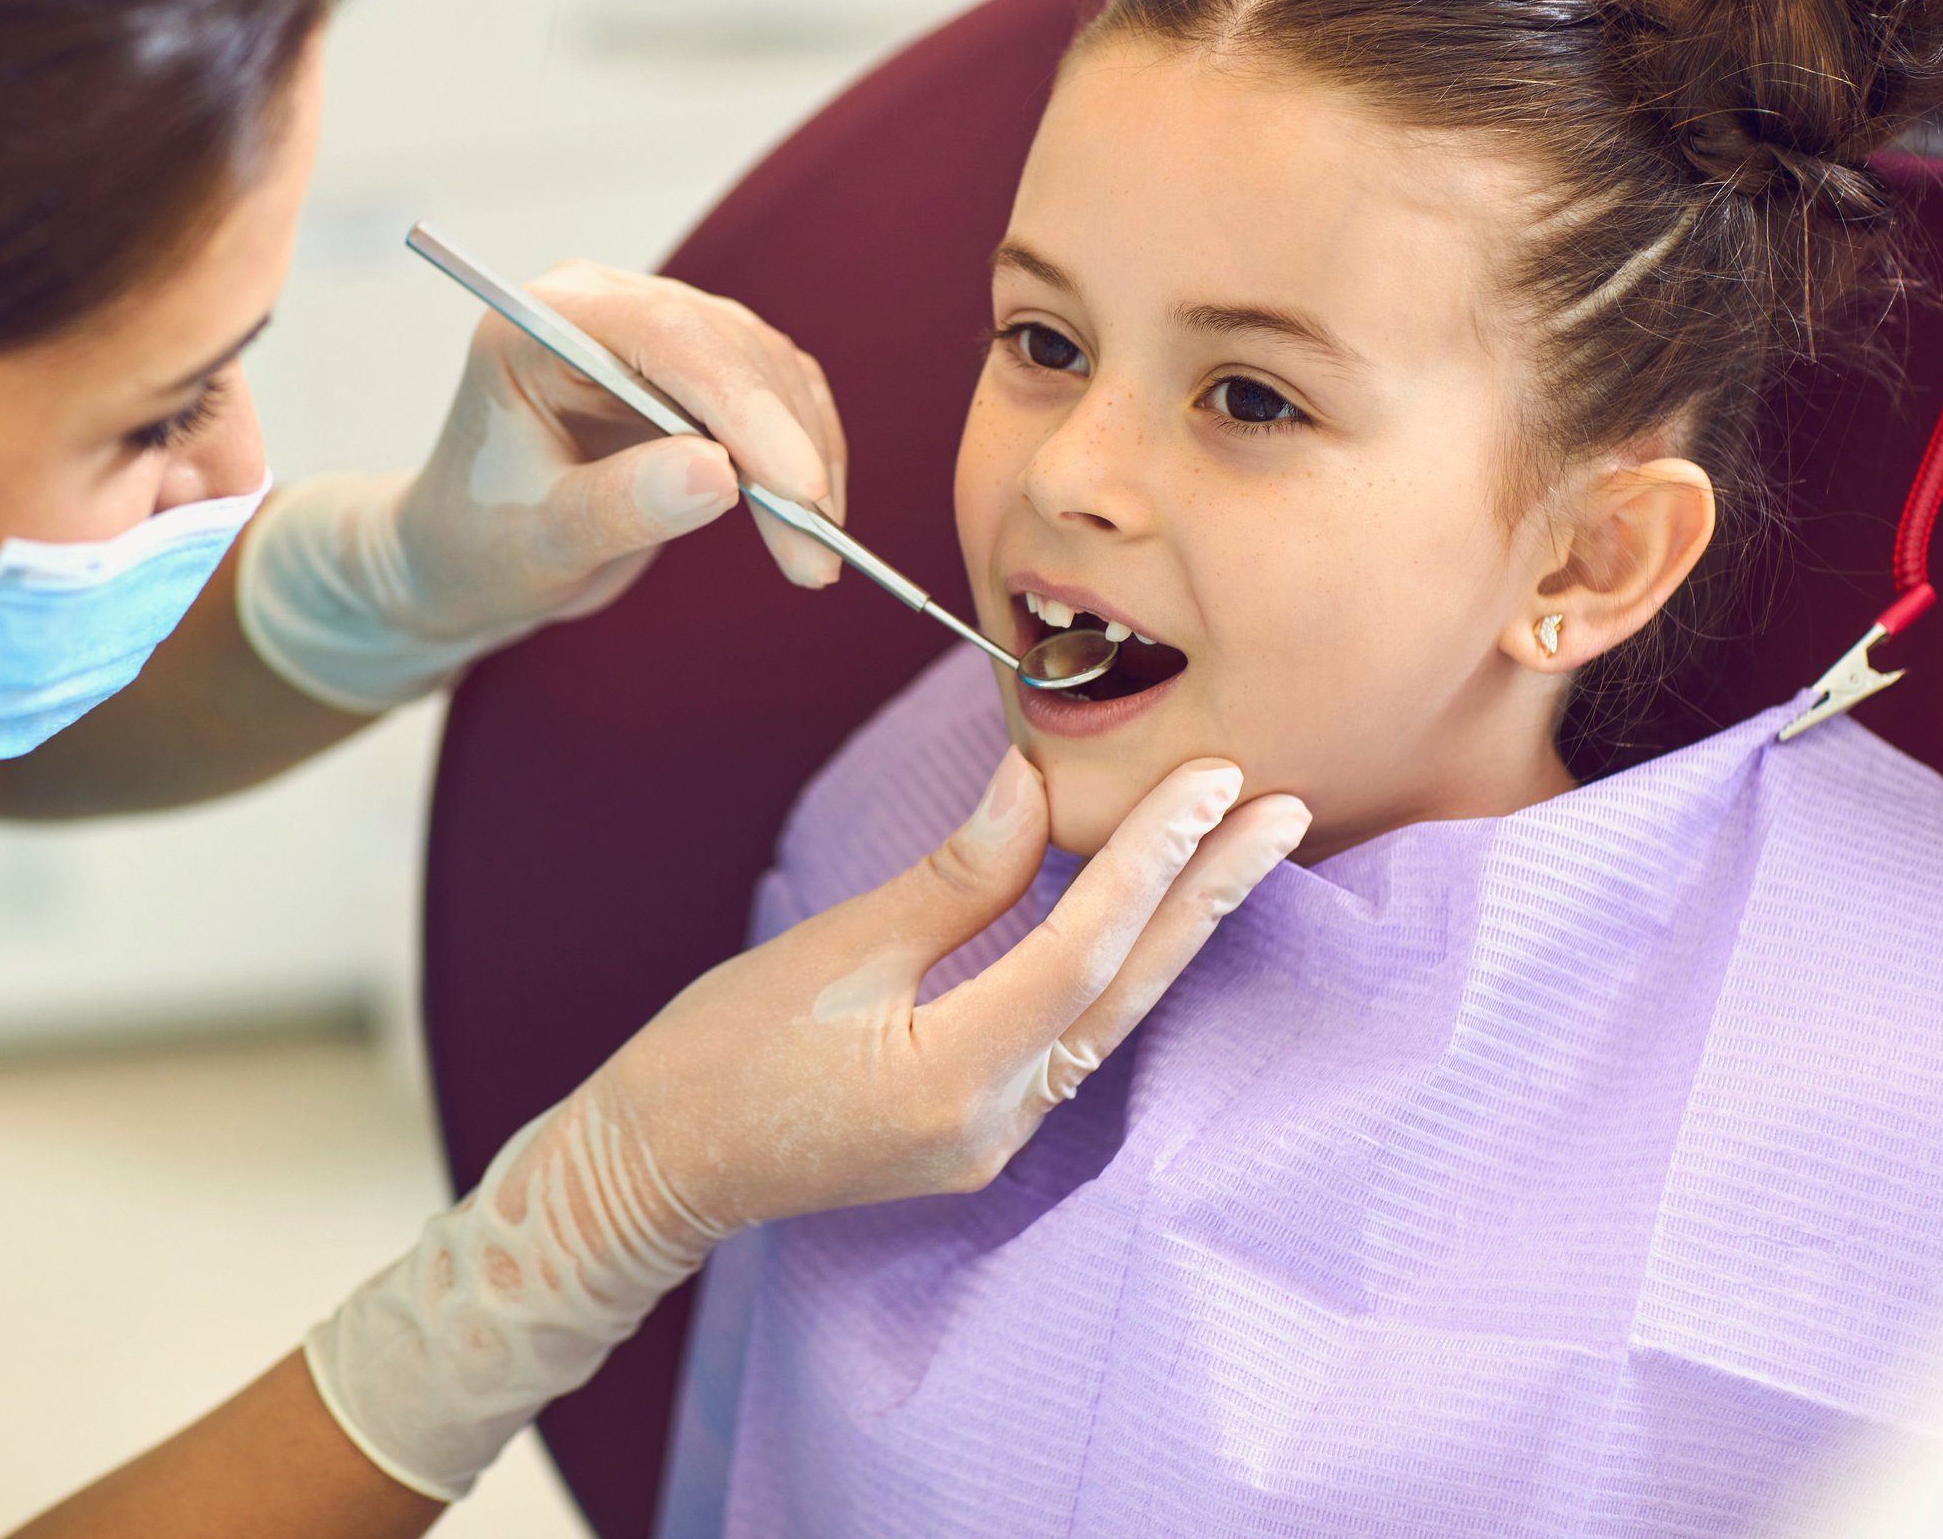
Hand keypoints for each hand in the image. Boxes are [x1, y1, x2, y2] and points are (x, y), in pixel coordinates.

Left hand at [234, 265, 846, 712]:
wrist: (466, 560)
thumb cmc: (476, 546)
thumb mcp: (538, 544)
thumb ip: (620, 505)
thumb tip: (721, 475)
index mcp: (540, 323)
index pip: (664, 335)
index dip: (743, 406)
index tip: (797, 488)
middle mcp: (602, 307)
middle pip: (728, 348)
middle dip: (784, 450)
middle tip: (816, 552)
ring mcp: (652, 333)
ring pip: (767, 370)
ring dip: (806, 461)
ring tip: (814, 559)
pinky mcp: (692, 373)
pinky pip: (777, 398)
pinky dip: (804, 458)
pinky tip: (812, 524)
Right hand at [305, 750, 1309, 1498]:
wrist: (657, 1166)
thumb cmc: (720, 1051)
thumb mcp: (835, 948)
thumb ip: (955, 877)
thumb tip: (1037, 784)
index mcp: (954, 1077)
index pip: (1086, 947)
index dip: (1153, 855)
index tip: (1213, 776)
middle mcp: (995, 1125)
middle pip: (1130, 992)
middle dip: (1210, 893)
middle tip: (1286, 807)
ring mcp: (993, 1142)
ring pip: (1111, 1020)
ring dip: (1177, 931)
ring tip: (1240, 848)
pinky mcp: (979, 1137)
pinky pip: (1070, 1041)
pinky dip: (1113, 970)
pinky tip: (1145, 915)